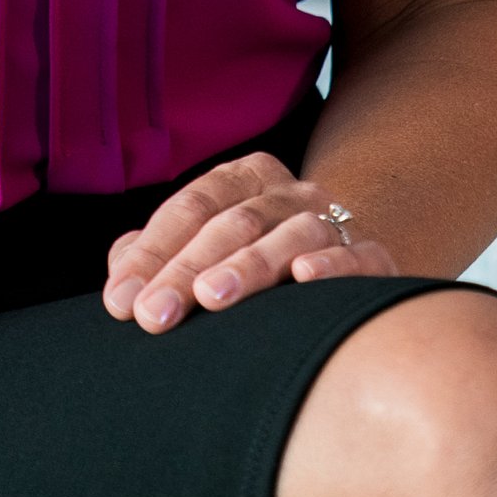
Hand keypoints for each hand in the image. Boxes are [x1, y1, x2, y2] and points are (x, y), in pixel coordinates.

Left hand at [102, 151, 400, 333]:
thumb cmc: (251, 269)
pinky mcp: (376, 259)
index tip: (120, 302)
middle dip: (185, 270)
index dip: (151, 253)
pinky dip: (333, 266)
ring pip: (293, 233)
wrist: (343, 275)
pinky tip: (303, 278)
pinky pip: (361, 257)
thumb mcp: (201, 253)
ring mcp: (336, 223)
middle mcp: (291, 193)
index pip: (191, 206)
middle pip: (233, 223)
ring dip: (250, 264)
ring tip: (213, 297)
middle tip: (152, 317)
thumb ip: (158, 257)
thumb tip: (121, 276)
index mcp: (244, 179)